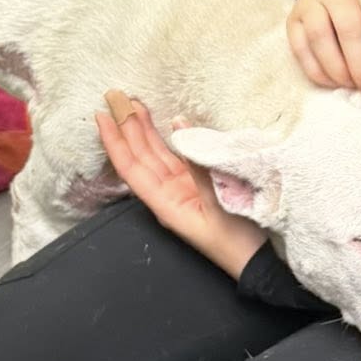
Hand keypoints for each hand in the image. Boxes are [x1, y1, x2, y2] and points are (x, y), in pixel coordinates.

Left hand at [95, 90, 267, 280]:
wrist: (258, 263)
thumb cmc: (236, 242)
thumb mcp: (217, 206)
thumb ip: (198, 168)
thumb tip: (180, 129)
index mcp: (164, 205)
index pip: (131, 167)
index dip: (115, 141)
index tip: (102, 116)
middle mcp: (167, 195)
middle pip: (141, 156)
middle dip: (127, 127)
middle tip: (116, 96)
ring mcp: (182, 190)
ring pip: (157, 155)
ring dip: (145, 130)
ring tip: (134, 104)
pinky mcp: (199, 187)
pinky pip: (179, 158)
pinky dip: (172, 138)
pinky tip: (169, 123)